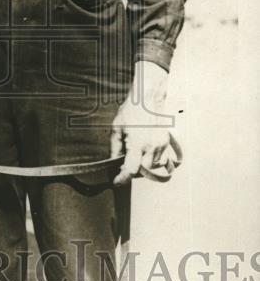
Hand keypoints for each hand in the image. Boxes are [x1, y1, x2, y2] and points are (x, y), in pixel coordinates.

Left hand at [112, 60, 173, 184]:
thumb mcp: (117, 128)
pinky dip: (150, 158)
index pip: (131, 170)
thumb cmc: (131, 111)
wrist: (148, 98)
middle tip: (122, 166)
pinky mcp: (166, 142)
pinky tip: (143, 149)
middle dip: (132, 171)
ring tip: (134, 153)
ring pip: (152, 166)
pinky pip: (159, 158)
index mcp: (138, 144)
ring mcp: (161, 145)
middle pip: (143, 171)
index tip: (116, 182)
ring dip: (142, 165)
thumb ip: (115, 148)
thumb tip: (113, 163)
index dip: (123, 179)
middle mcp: (152, 147)